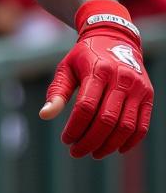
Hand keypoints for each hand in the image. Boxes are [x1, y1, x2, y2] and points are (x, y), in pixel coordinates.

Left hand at [41, 13, 152, 157]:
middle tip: (76, 152)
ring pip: (125, 126)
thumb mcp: (66, 68)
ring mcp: (138, 88)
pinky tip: (116, 149)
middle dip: (90, 141)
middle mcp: (120, 79)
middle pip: (106, 120)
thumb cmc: (84, 57)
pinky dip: (130, 141)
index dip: (75, 127)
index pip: (86, 107)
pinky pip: (142, 125)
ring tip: (94, 152)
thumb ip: (56, 91)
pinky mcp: (148, 95)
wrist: (114, 39)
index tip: (66, 139)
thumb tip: (44, 115)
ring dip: (108, 145)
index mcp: (97, 71)